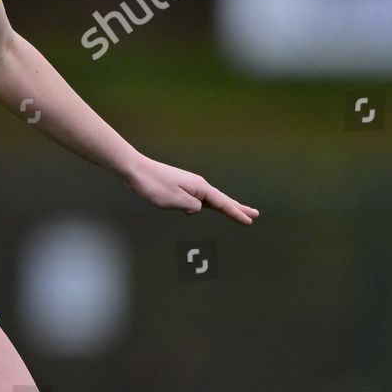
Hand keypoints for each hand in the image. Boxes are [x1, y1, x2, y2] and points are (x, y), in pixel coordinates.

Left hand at [123, 153, 258, 224]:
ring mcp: (190, 186)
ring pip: (212, 200)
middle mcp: (198, 185)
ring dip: (225, 207)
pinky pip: (200, 199)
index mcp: (200, 188)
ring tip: (238, 212)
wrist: (137, 171)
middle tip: (254, 214)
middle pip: (222, 199)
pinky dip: (209, 205)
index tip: (249, 221)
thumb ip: (191, 207)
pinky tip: (207, 209)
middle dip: (238, 207)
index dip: (236, 213)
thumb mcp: (175, 201)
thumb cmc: (154, 185)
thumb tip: (197, 209)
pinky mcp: (181, 188)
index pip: (222, 203)